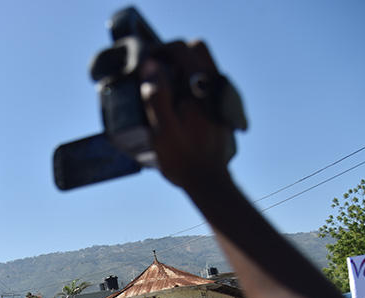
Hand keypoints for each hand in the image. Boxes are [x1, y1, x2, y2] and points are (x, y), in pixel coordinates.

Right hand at [140, 40, 236, 189]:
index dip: (159, 50)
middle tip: (153, 72)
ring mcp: (220, 96)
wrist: (208, 180)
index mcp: (200, 88)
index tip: (143, 63)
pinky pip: (205, 82)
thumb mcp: (162, 130)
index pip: (181, 50)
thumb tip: (151, 66)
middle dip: (173, 55)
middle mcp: (215, 87)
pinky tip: (176, 103)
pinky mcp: (220, 107)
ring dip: (181, 68)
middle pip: (196, 51)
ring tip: (162, 87)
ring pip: (202, 65)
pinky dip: (189, 82)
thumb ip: (156, 97)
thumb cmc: (181, 158)